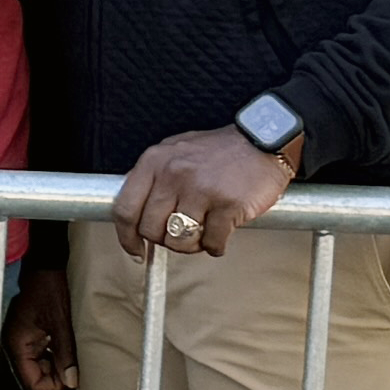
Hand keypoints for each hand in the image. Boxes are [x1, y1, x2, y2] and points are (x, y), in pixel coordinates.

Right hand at [9, 264, 76, 389]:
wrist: (44, 265)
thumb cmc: (49, 288)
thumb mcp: (61, 323)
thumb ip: (65, 354)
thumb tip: (71, 381)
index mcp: (17, 345)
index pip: (31, 384)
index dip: (53, 385)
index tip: (72, 378)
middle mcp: (14, 346)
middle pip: (33, 378)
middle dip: (55, 376)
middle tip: (74, 365)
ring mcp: (19, 341)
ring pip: (37, 369)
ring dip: (55, 366)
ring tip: (70, 354)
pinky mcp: (27, 335)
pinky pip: (39, 356)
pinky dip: (52, 356)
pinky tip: (63, 345)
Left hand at [115, 121, 304, 262]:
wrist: (264, 140)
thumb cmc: (221, 150)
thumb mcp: (176, 152)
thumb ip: (155, 179)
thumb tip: (138, 216)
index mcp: (154, 161)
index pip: (125, 208)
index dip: (126, 237)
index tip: (135, 249)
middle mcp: (173, 174)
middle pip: (150, 229)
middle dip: (164, 240)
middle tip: (179, 236)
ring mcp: (200, 190)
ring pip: (178, 240)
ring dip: (190, 246)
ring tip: (202, 235)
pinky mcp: (227, 205)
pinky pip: (212, 242)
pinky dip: (215, 246)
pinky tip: (221, 236)